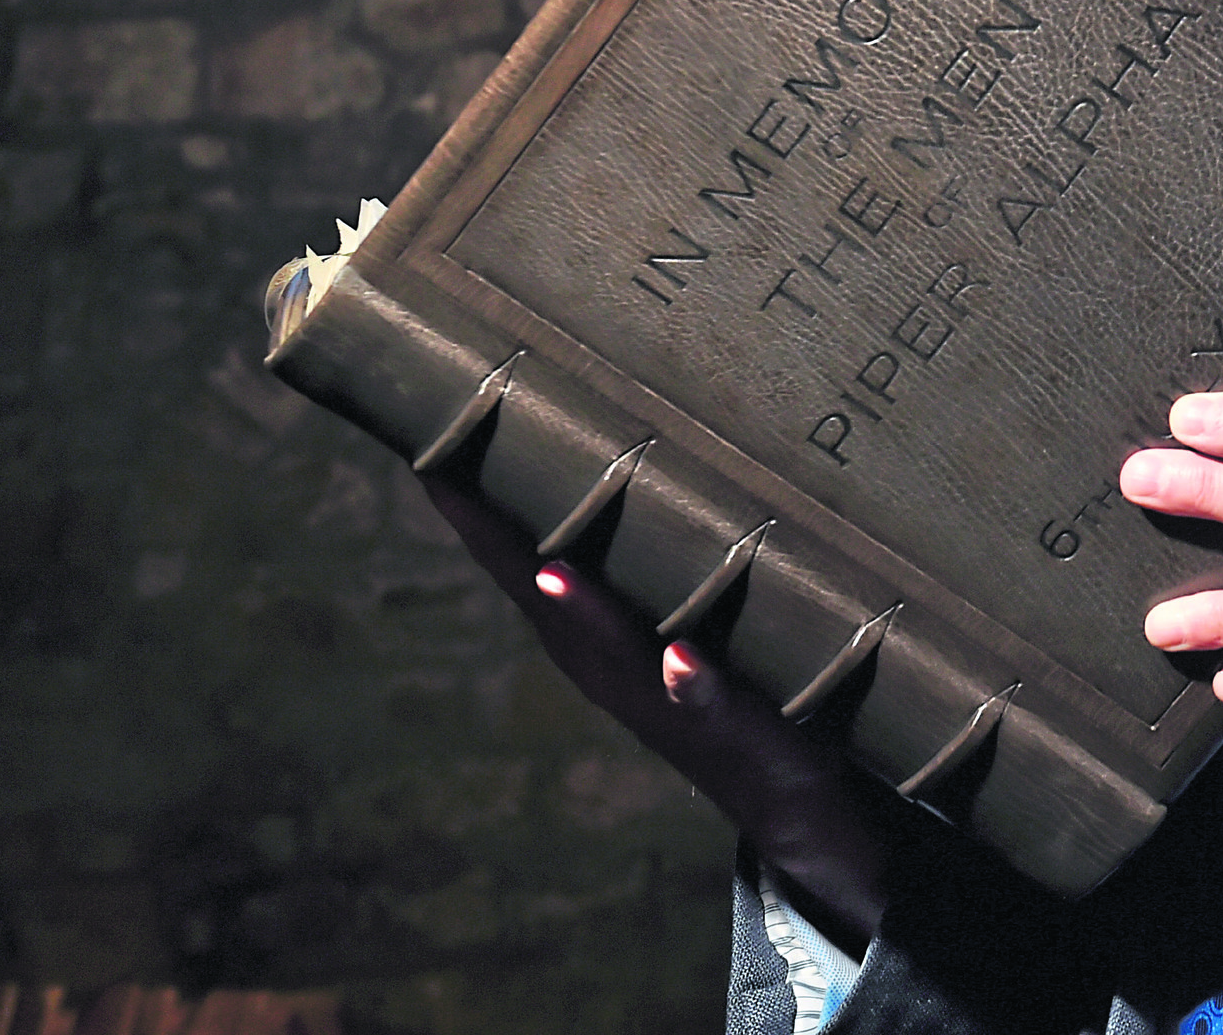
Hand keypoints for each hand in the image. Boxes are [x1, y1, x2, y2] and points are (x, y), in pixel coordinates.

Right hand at [418, 472, 902, 948]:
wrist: (791, 796)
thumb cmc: (729, 667)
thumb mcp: (686, 594)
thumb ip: (658, 528)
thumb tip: (643, 425)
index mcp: (594, 626)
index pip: (523, 552)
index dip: (475, 500)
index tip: (431, 432)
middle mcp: (611, 663)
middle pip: (543, 593)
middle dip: (496, 537)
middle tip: (445, 470)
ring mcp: (666, 699)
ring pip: (613, 650)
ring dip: (581, 614)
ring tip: (547, 570)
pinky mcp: (733, 727)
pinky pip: (708, 705)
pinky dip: (689, 683)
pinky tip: (679, 660)